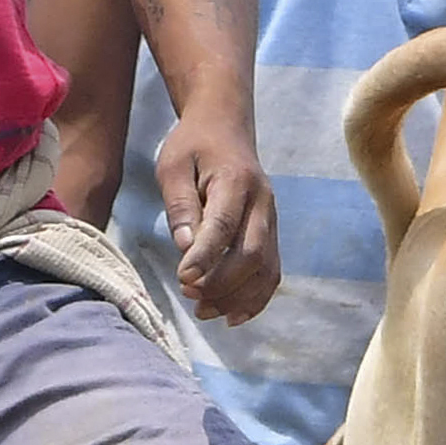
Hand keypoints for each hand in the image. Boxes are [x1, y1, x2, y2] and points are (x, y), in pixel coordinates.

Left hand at [155, 110, 281, 324]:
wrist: (225, 128)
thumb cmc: (193, 147)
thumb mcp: (173, 166)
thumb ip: (180, 205)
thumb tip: (185, 247)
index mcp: (236, 181)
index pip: (224, 225)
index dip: (205, 256)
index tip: (183, 279)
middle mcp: (262, 202)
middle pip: (252, 253)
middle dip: (221, 282)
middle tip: (188, 294)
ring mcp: (272, 219)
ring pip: (266, 268)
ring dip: (237, 297)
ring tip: (203, 311)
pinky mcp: (271, 233)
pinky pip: (272, 272)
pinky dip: (256, 298)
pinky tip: (231, 315)